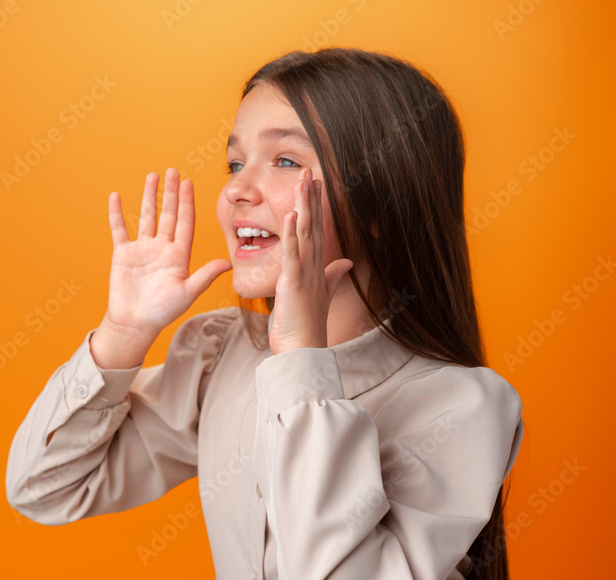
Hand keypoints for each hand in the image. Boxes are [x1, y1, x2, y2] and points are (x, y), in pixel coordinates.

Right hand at [103, 167, 232, 340]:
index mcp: (178, 255)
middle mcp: (162, 248)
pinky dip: (117, 213)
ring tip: (153, 176)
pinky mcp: (123, 254)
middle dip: (171, 192)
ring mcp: (142, 250)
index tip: (189, 183)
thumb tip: (228, 263)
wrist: (134, 323)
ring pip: (146, 216)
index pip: (185, 222)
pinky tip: (116, 196)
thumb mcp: (187, 292)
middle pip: (168, 214)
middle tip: (173, 170)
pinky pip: (119, 229)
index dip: (187, 202)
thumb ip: (205, 275)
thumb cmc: (162, 312)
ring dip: (150, 196)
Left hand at [268, 168, 353, 353]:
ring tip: (302, 181)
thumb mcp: (320, 295)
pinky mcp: (292, 283)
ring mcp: (304, 273)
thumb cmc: (306, 326)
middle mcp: (313, 267)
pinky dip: (291, 235)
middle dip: (310, 198)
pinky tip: (291, 215)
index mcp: (316, 268)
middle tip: (309, 171)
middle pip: (313, 225)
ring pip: (305, 233)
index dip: (316, 206)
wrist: (303, 351)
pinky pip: (291, 255)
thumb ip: (332, 277)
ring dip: (303, 207)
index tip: (315, 184)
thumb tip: (345, 263)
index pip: (317, 230)